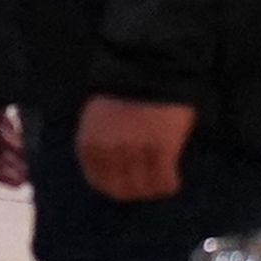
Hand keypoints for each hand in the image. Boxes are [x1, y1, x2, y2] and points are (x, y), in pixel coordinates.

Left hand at [76, 96, 194, 202]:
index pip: (98, 183)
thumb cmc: (120, 94)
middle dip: (135, 191)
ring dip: (153, 188)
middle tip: (147, 184)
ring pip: (145, 189)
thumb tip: (112, 173)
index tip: (127, 185)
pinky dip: (170, 184)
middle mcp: (108, 150)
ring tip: (160, 177)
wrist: (146, 69)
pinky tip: (172, 174)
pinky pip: (165, 181)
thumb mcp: (96, 120)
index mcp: (88, 142)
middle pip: (122, 191)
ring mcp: (134, 150)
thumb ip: (100, 146)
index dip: (115, 188)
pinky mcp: (161, 148)